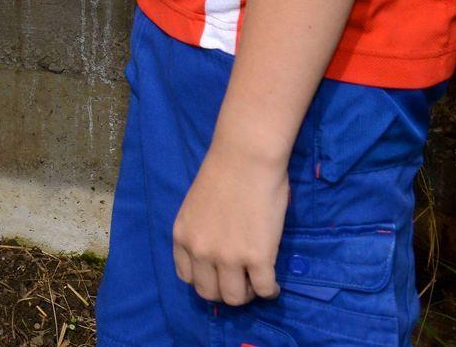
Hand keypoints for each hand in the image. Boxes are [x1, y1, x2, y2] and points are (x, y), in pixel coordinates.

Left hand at [173, 142, 288, 305]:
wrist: (246, 157)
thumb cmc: (224, 173)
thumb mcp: (196, 207)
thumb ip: (201, 232)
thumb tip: (215, 256)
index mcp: (182, 236)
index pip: (187, 277)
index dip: (206, 279)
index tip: (220, 275)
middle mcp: (200, 250)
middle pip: (209, 293)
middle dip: (225, 291)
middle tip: (242, 281)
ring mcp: (228, 256)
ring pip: (235, 298)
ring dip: (248, 293)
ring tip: (257, 281)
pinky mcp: (257, 257)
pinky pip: (264, 290)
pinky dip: (270, 291)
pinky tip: (273, 282)